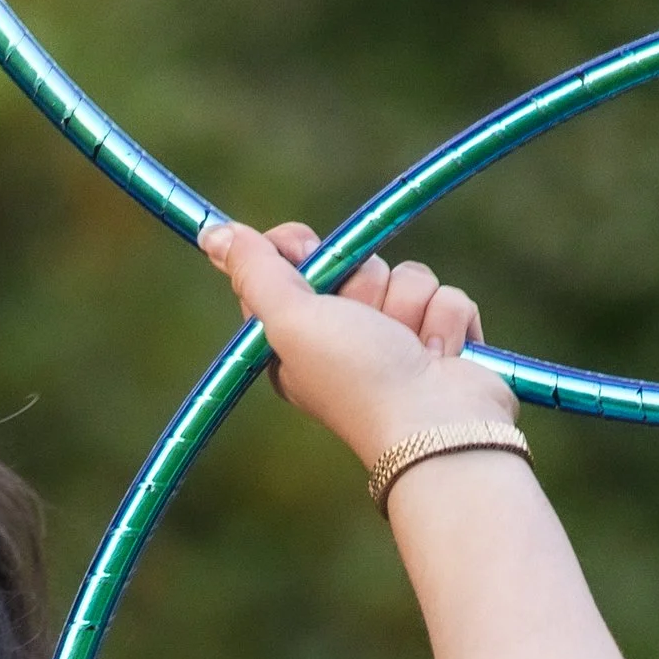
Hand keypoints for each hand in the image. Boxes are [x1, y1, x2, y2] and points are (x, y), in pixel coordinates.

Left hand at [200, 217, 512, 468]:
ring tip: (406, 349)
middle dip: (366, 285)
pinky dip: (445, 322)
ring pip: (407, 275)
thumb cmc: (356, 377)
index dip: (301, 250)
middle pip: (355, 263)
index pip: (289, 266)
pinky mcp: (438, 340)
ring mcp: (393, 341)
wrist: (436, 424)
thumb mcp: (290, 320)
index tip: (307, 250)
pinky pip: (445, 294)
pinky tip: (436, 357)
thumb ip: (255, 273)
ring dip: (410, 305)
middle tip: (364, 324)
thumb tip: (213, 234)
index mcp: (294, 340)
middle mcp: (341, 340)